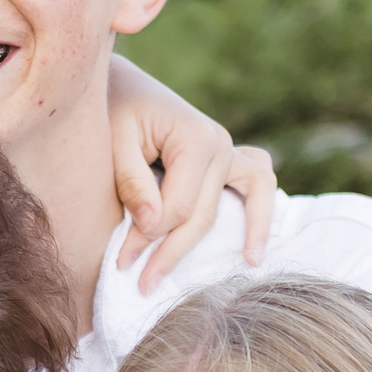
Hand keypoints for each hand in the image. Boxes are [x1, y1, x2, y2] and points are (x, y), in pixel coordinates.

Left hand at [103, 55, 277, 288]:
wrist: (118, 85)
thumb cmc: (110, 111)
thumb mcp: (112, 140)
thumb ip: (132, 181)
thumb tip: (153, 224)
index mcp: (195, 137)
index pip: (179, 207)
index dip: (148, 239)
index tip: (120, 262)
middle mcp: (221, 143)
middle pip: (204, 213)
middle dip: (171, 253)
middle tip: (142, 285)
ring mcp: (229, 150)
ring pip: (246, 199)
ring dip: (245, 234)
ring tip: (246, 265)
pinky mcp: (227, 157)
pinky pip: (257, 182)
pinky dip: (261, 210)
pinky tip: (254, 245)